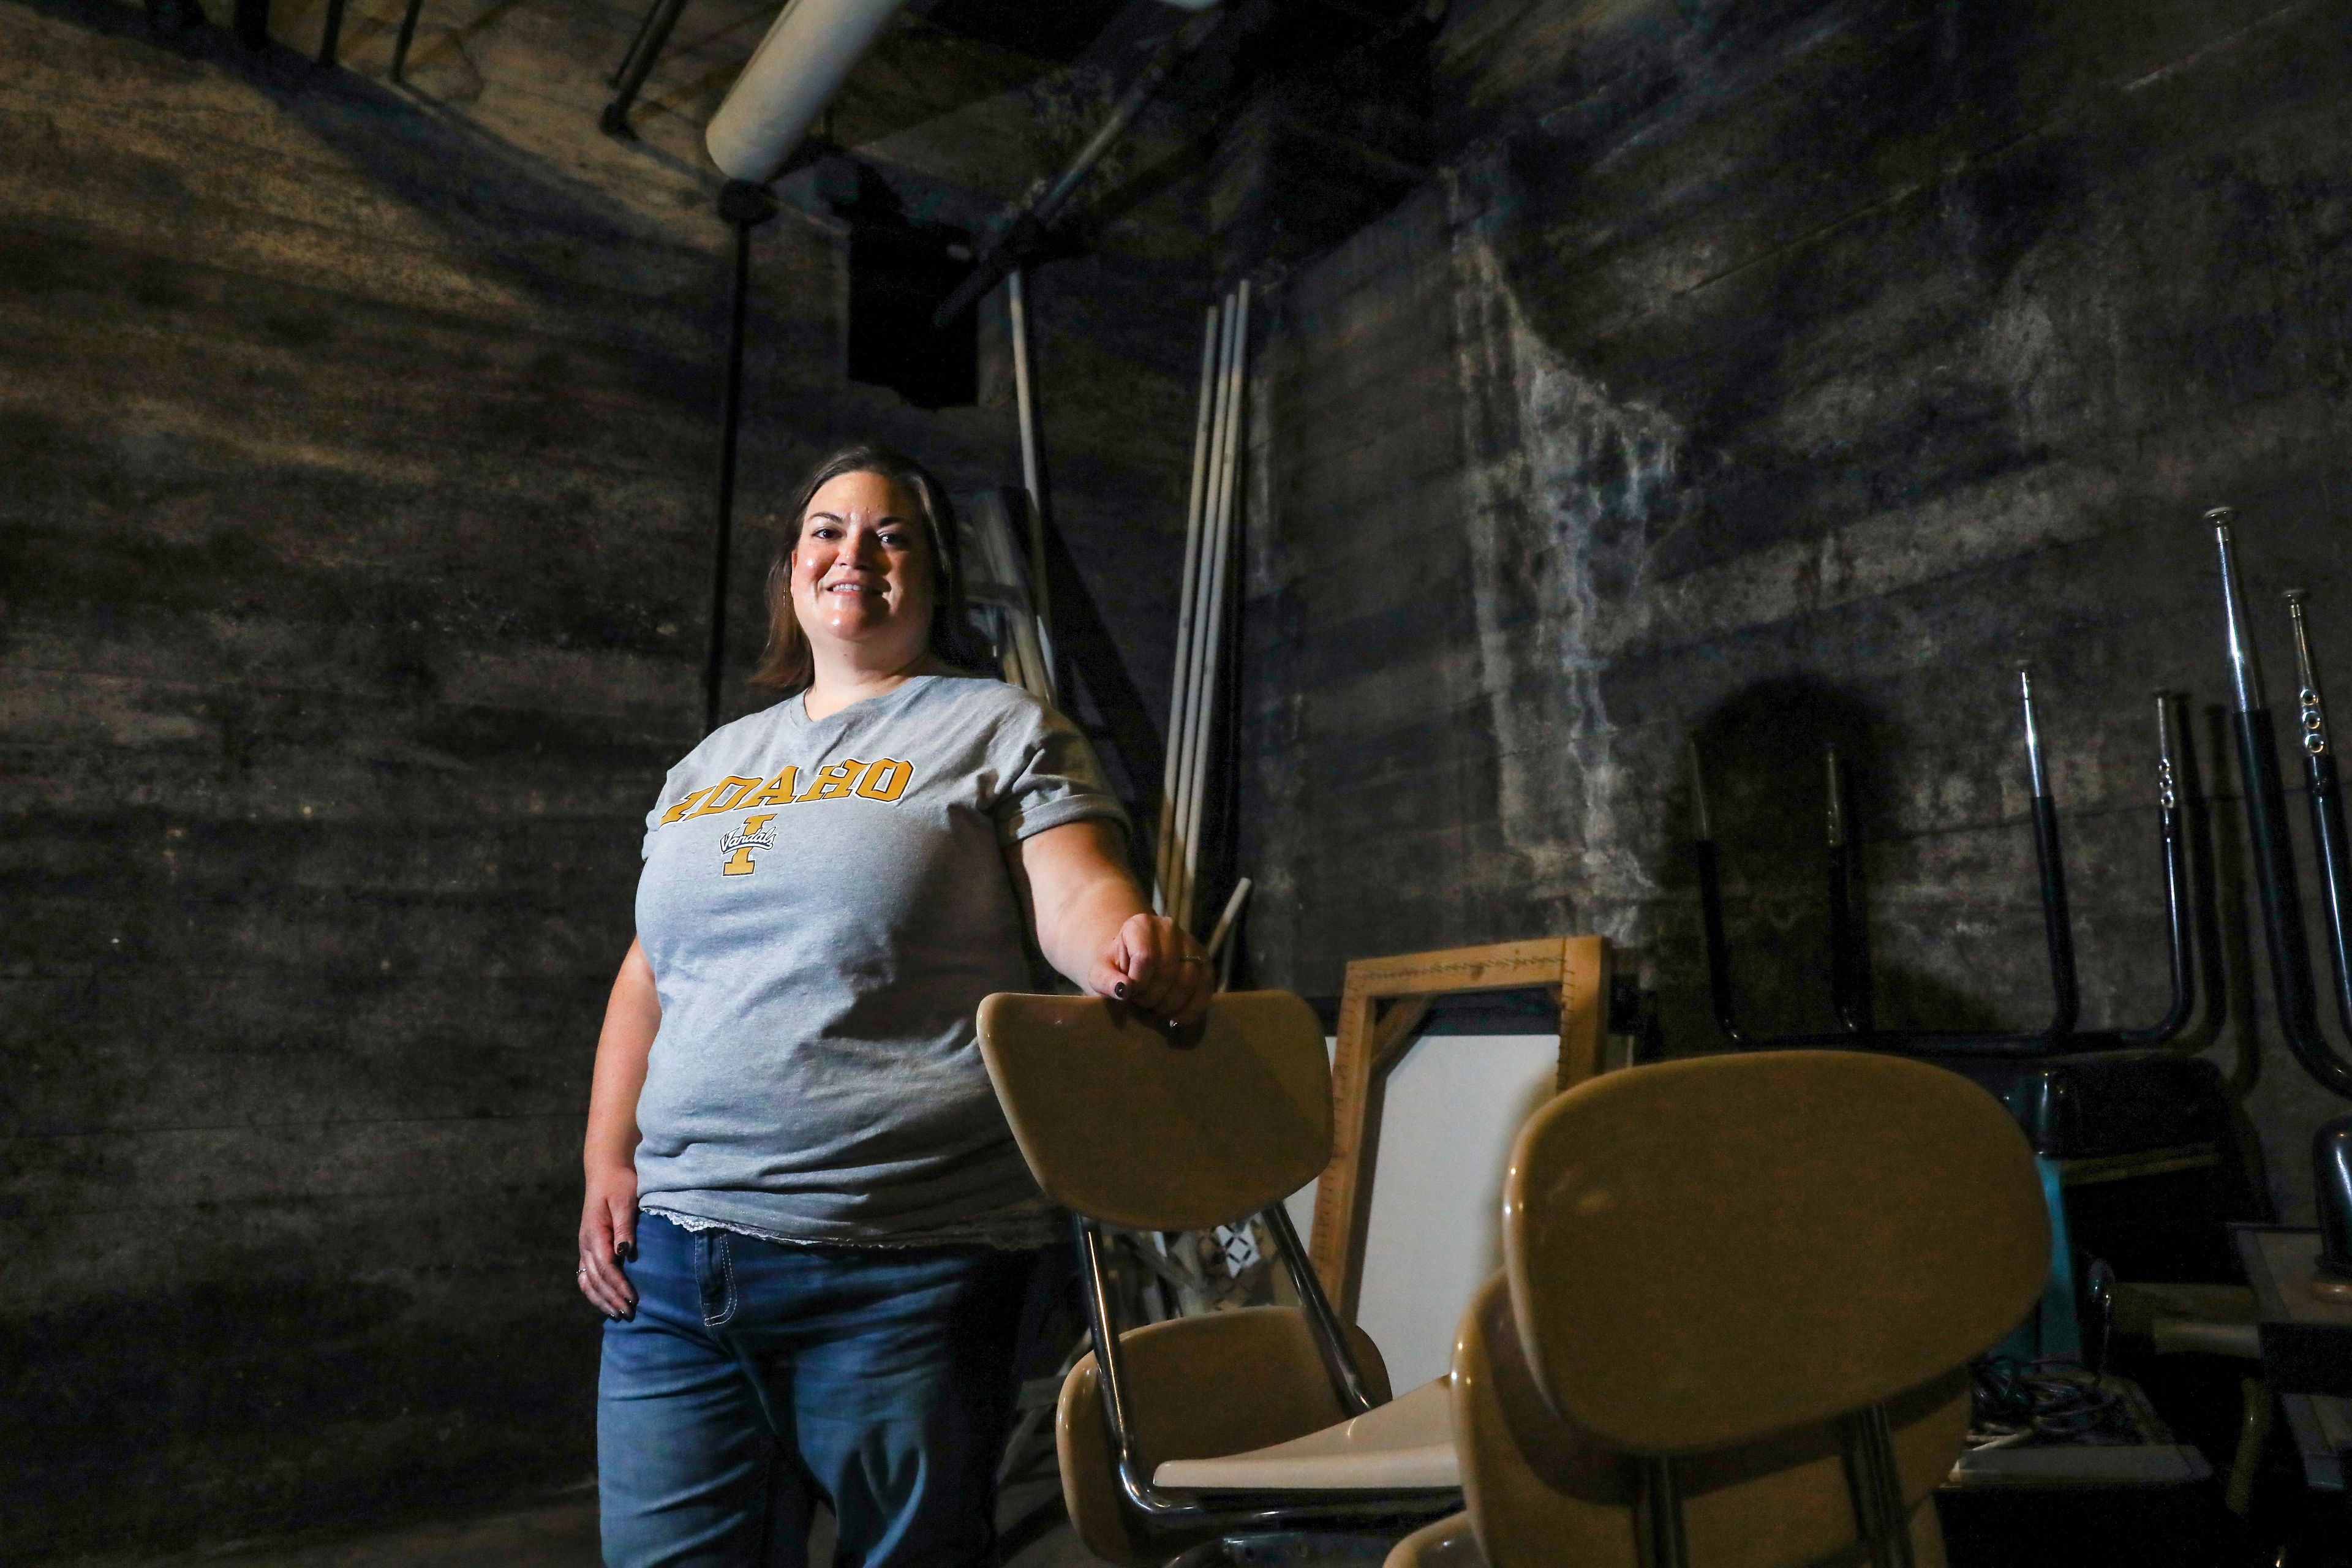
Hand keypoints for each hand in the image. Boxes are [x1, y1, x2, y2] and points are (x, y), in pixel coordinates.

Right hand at [578, 1162, 638, 1319]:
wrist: (607, 1171)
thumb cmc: (619, 1183)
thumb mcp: (625, 1200)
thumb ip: (624, 1227)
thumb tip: (624, 1253)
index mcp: (594, 1233)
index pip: (605, 1267)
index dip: (618, 1285)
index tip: (633, 1299)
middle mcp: (585, 1244)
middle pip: (595, 1279)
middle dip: (611, 1298)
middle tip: (629, 1314)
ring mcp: (585, 1247)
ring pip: (587, 1281)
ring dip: (601, 1299)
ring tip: (618, 1314)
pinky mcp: (589, 1248)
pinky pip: (587, 1276)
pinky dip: (594, 1292)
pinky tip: (605, 1302)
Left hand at [1088, 912, 1213, 1028]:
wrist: (1131, 964)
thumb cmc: (1115, 969)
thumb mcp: (1100, 974)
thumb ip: (1106, 981)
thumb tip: (1124, 989)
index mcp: (1141, 924)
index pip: (1146, 958)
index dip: (1138, 983)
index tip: (1129, 992)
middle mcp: (1169, 928)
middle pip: (1168, 971)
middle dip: (1152, 997)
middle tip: (1141, 1002)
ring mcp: (1190, 944)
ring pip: (1188, 981)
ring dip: (1170, 1005)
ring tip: (1155, 1007)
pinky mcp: (1204, 963)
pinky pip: (1205, 990)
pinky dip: (1191, 1010)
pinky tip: (1176, 1019)